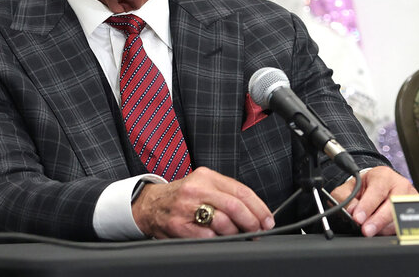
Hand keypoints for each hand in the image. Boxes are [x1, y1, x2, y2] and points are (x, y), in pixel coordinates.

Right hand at [131, 167, 274, 238]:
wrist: (151, 205)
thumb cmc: (182, 197)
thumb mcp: (203, 185)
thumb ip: (227, 194)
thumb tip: (256, 213)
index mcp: (206, 176)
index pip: (241, 190)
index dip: (259, 208)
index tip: (267, 220)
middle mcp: (196, 189)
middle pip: (234, 206)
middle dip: (252, 222)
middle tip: (257, 231)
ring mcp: (186, 207)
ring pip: (223, 223)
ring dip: (236, 233)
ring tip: (237, 235)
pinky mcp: (178, 225)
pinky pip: (207, 237)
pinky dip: (218, 240)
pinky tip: (219, 239)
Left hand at [330, 166, 416, 236]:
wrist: (379, 186)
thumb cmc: (365, 186)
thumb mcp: (349, 187)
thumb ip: (345, 197)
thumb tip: (351, 211)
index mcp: (384, 176)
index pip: (378, 191)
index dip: (368, 206)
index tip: (358, 218)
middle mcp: (400, 185)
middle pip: (393, 206)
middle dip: (378, 221)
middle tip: (366, 230)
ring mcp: (410, 200)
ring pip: (400, 218)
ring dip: (384, 228)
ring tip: (370, 229)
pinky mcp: (416, 212)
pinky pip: (405, 226)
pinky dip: (391, 231)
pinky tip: (380, 230)